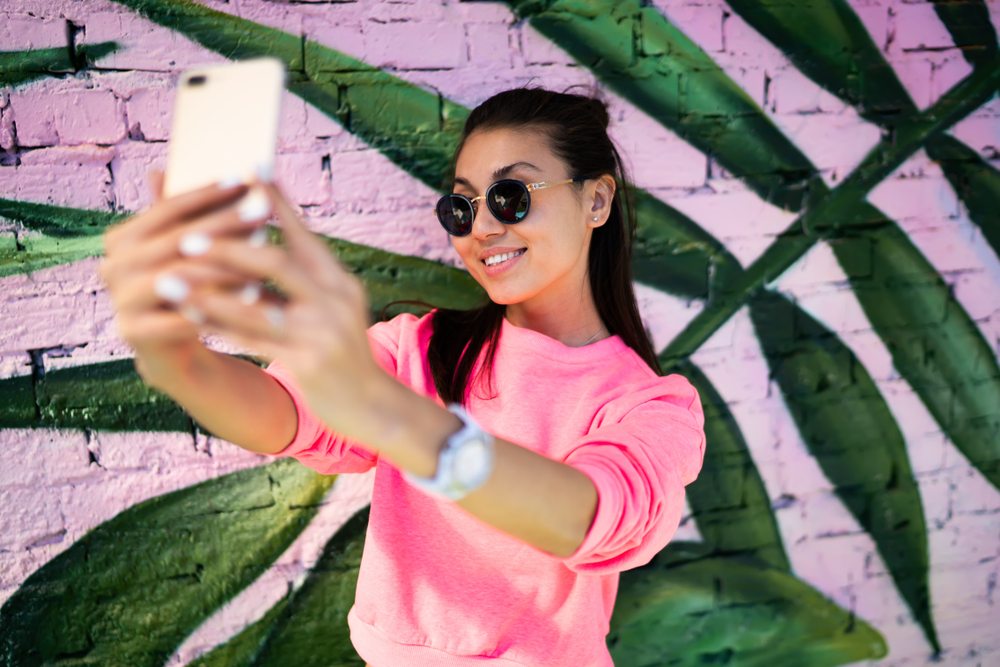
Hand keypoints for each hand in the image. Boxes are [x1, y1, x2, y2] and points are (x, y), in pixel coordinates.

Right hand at [99, 173, 267, 382]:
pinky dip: (215, 308)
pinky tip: (250, 298)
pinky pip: (178, 318)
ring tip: (261, 260)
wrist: (173, 344)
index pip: (167, 208)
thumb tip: (213, 167)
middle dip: (223, 226)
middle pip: (175, 241)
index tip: (245, 181)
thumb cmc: (188, 286)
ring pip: (177, 278)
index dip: (207, 194)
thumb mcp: (190, 248)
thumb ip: (194, 213)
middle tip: (263, 214)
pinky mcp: (132, 333)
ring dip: (222, 268)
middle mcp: (112, 266)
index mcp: (122, 239)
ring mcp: (119, 300)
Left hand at [175, 183, 392, 444]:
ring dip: (208, 292)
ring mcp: (322, 333)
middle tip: (186, 237)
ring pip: (256, 306)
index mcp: (339, 281)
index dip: (274, 203)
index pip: (302, 234)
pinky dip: (218, 327)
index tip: (245, 172)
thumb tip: (256, 246)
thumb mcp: (334, 308)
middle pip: (278, 264)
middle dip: (229, 247)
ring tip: (169, 280)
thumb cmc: (342, 352)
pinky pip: (252, 342)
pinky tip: (189, 318)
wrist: (374, 405)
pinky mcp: (309, 364)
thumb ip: (301, 280)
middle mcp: (334, 301)